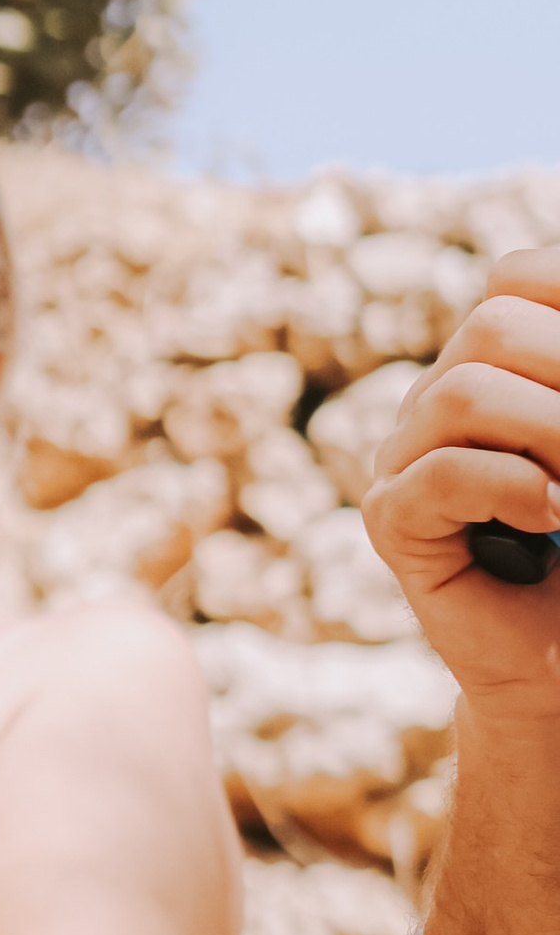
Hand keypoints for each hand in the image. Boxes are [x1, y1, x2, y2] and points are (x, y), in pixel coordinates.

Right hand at [363, 255, 559, 721]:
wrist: (559, 657)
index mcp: (496, 364)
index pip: (516, 278)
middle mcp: (441, 398)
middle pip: (490, 325)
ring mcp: (406, 457)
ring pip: (462, 392)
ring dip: (548, 431)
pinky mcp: (390, 521)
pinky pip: (439, 476)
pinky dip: (511, 488)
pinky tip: (552, 517)